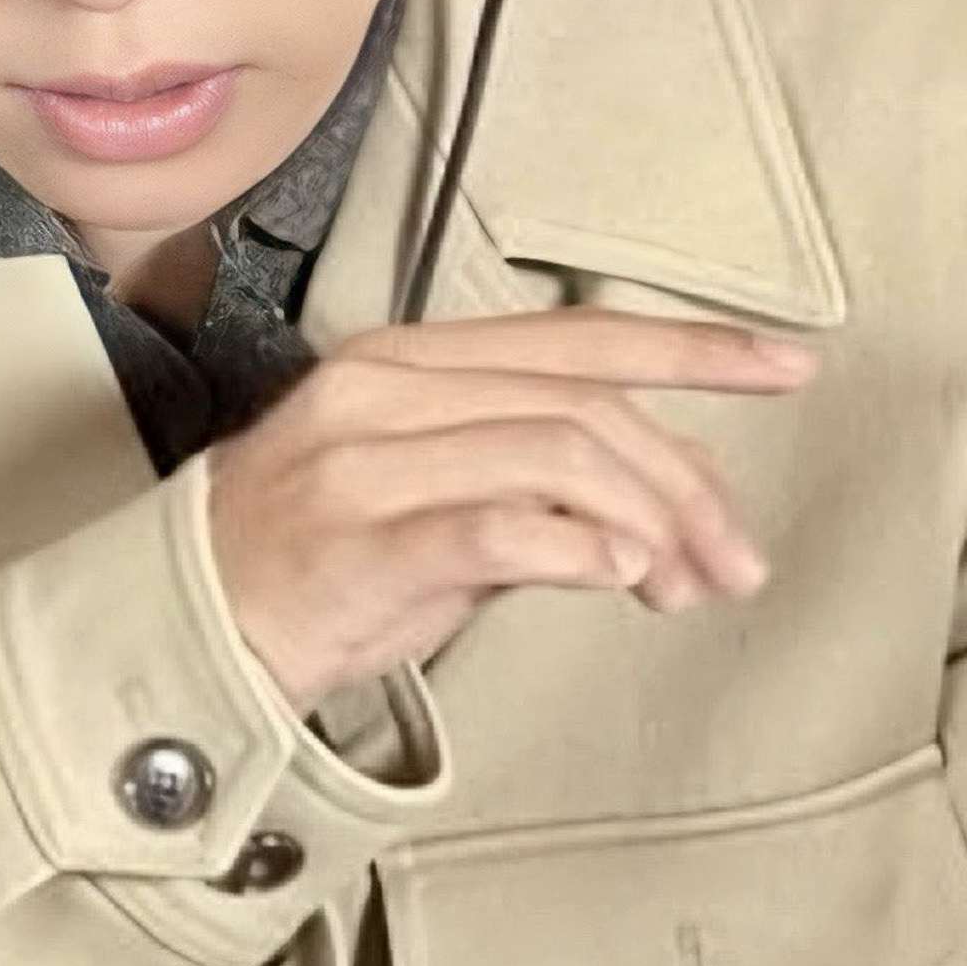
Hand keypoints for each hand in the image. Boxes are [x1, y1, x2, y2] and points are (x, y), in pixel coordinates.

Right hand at [204, 309, 818, 717]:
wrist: (184, 626)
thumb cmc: (306, 563)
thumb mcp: (429, 492)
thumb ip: (538, 479)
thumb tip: (669, 494)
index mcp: (408, 362)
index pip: (576, 339)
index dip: (694, 350)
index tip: (781, 366)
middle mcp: (387, 393)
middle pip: (584, 402)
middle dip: (684, 480)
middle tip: (729, 553)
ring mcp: (367, 463)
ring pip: (557, 455)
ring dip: (646, 525)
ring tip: (675, 583)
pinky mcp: (359, 541)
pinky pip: (496, 527)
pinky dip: (576, 549)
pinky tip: (613, 575)